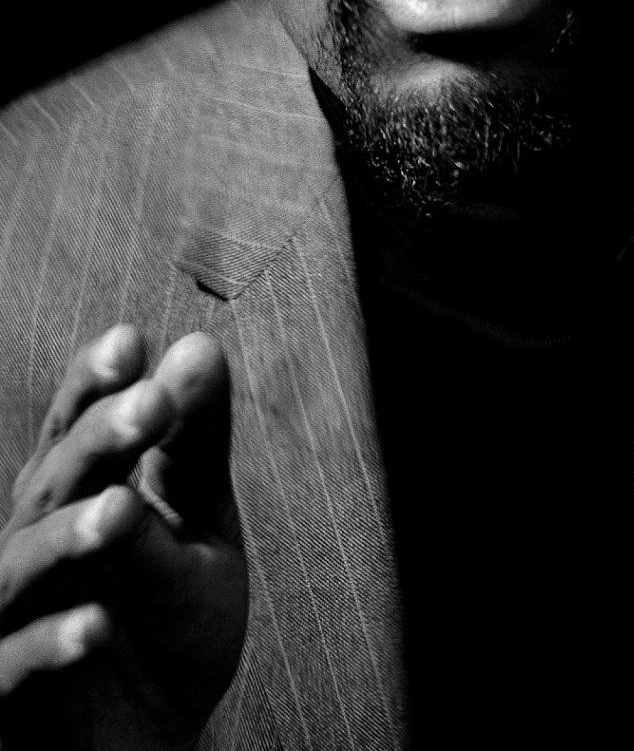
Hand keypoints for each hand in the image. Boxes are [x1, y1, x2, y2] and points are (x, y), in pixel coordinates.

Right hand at [0, 326, 246, 749]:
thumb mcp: (199, 525)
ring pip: (24, 568)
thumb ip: (196, 445)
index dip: (93, 383)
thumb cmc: (163, 623)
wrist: (149, 743)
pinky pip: (14, 668)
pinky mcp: (10, 696)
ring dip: (71, 536)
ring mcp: (14, 620)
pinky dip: (51, 645)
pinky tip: (96, 626)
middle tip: (152, 404)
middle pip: (52, 481)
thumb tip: (199, 345)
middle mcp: (33, 548)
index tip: (132, 339)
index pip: (77, 427)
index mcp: (74, 498)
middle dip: (99, 439)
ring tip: (121, 511)